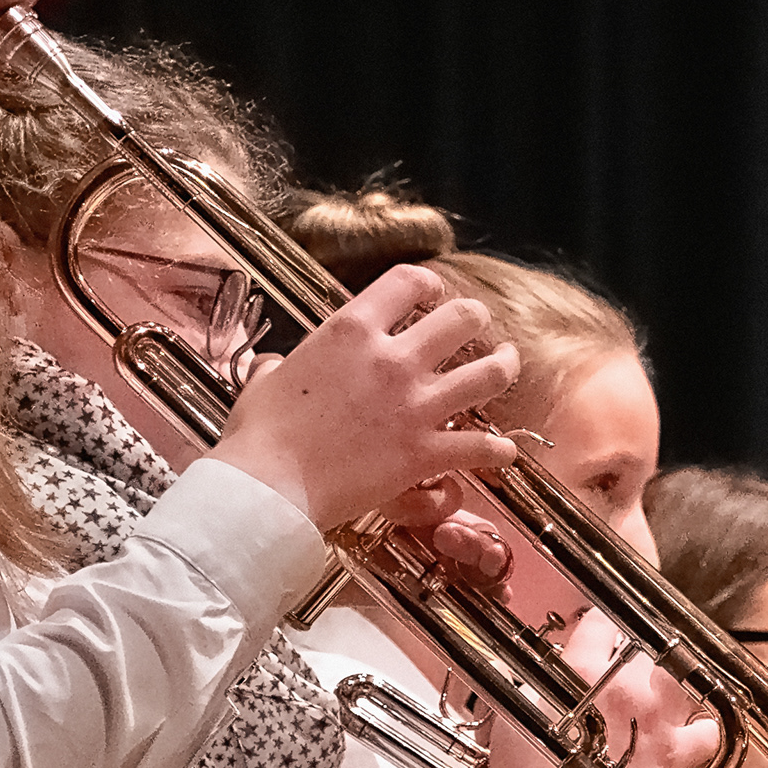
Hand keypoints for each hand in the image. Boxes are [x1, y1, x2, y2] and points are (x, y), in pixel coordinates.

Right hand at [208, 263, 519, 531]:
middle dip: (475, 318)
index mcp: (351, 331)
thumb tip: (276, 367)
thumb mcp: (265, 381)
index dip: (428, 283)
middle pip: (462, 318)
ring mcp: (415, 405)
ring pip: (490, 373)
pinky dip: (499, 449)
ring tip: (506, 364)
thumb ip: (281, 367)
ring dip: (504, 366)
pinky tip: (505, 449)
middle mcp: (392, 360)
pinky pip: (483, 446)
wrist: (270, 485)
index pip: (407, 282)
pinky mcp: (426, 452)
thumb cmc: (260, 435)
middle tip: (476, 325)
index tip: (432, 293)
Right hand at [476, 613, 723, 767]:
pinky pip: (707, 731)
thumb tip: (538, 680)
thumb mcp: (513, 724)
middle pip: (642, 648)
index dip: (599, 625)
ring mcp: (659, 721)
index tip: (598, 630)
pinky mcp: (679, 756)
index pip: (599, 623)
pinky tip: (691, 732)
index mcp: (582, 672)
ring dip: (669, 683)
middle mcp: (627, 688)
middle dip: (631, 656)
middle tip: (620, 671)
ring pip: (680, 678)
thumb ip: (531, 690)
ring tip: (658, 692)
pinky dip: (700, 729)